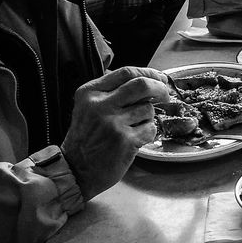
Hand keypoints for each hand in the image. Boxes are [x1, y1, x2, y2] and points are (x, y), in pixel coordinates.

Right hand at [61, 67, 169, 199]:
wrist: (76, 170)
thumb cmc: (86, 138)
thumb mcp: (88, 107)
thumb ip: (111, 91)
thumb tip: (147, 78)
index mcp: (90, 93)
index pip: (126, 72)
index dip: (148, 73)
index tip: (159, 78)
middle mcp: (100, 105)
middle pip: (142, 85)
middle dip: (160, 88)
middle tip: (165, 95)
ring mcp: (113, 123)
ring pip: (148, 109)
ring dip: (148, 117)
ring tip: (133, 128)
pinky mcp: (125, 140)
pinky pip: (150, 128)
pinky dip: (148, 132)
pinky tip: (134, 139)